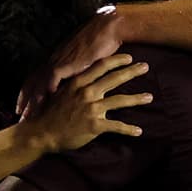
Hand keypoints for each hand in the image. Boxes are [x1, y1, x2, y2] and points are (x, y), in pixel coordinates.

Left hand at [18, 10, 123, 117]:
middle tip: (21, 117)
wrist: (106, 28)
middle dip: (25, 101)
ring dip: (34, 99)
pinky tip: (48, 97)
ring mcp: (59, 60)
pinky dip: (49, 86)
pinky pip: (53, 75)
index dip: (26, 94)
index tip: (22, 109)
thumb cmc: (97, 43)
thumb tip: (71, 86)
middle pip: (32, 83)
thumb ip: (73, 72)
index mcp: (54, 60)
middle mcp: (52, 60)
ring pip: (40, 82)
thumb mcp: (81, 61)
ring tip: (30, 114)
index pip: (33, 79)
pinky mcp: (69, 60)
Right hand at [20, 53, 152, 153]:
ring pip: (120, 101)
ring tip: (150, 97)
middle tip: (146, 67)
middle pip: (114, 79)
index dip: (117, 61)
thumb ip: (75, 85)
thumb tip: (86, 79)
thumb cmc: (49, 113)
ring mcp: (91, 109)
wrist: (41, 133)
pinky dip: (129, 129)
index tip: (129, 57)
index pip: (101, 67)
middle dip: (132, 72)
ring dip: (137, 98)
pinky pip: (116, 126)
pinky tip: (139, 131)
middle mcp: (87, 93)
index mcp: (79, 83)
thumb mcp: (60, 93)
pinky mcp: (94, 125)